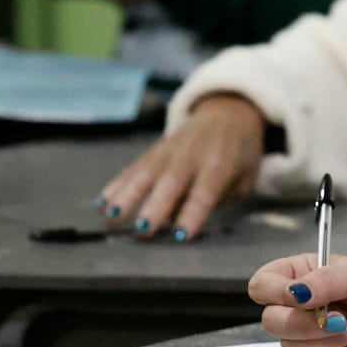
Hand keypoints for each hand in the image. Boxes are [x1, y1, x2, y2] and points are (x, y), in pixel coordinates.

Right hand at [99, 94, 266, 240]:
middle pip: (171, 180)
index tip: (180, 236)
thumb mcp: (244, 176)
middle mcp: (192, 153)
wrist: (227, 111)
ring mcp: (169, 149)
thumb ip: (220, 198)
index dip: (192, 213)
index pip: (206, 189)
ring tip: (111, 217)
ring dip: (127, 195)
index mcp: (220, 161)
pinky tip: (102, 202)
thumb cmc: (239, 152)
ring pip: (145, 172)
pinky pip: (134, 167)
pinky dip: (117, 184)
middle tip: (142, 230)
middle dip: (155, 206)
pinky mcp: (154, 149)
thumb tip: (181, 218)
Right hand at [249, 254, 346, 346]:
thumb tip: (294, 294)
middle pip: (271, 321)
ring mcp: (314, 338)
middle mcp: (302, 308)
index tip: (299, 296)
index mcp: (304, 276)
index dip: (273, 292)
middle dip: (304, 322)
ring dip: (326, 340)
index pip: (263, 284)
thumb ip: (326, 280)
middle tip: (339, 317)